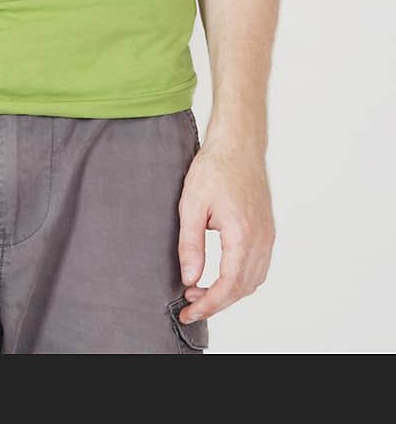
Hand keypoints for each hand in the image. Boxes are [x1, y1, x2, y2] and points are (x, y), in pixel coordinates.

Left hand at [176, 133, 275, 326]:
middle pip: (242, 289)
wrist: (238, 144)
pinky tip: (222, 276)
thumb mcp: (191, 204)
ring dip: (229, 293)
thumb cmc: (215, 168)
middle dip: (216, 302)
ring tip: (201, 291)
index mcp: (242, 235)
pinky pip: (259, 267)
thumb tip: (190, 279)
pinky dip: (241, 280)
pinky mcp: (267, 230)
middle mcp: (261, 239)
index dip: (208, 304)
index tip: (189, 312)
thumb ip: (191, 244)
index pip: (228, 285)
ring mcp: (267, 235)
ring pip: (253, 280)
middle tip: (190, 304)